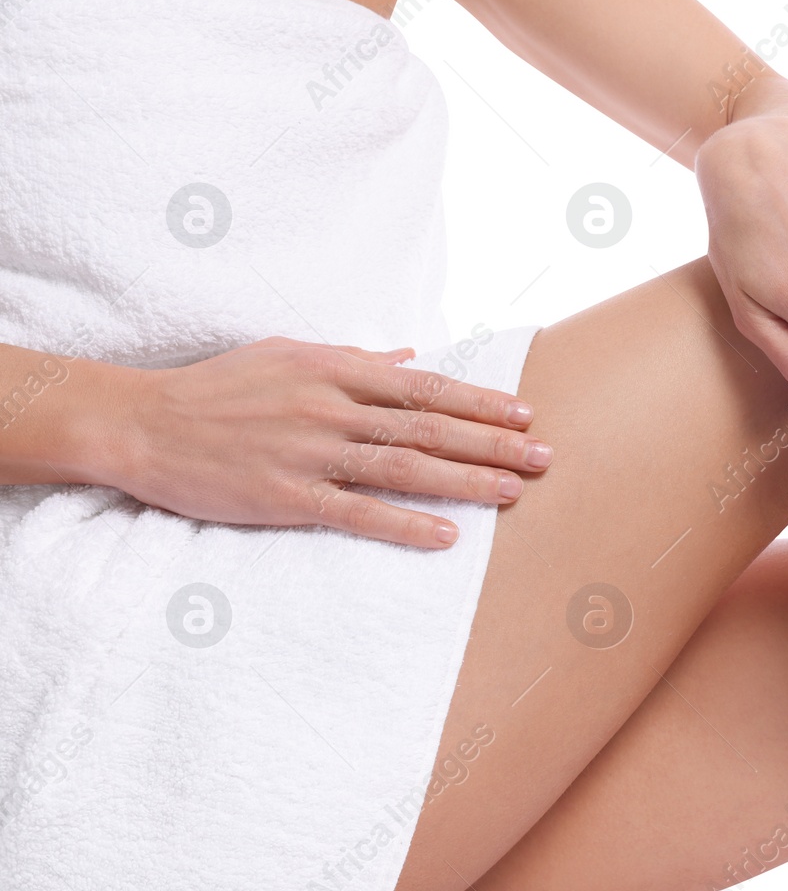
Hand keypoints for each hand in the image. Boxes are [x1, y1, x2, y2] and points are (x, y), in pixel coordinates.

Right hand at [100, 336, 550, 547]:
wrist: (141, 423)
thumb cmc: (217, 388)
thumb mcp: (287, 354)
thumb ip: (355, 359)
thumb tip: (411, 354)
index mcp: (335, 370)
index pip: (425, 386)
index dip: (480, 400)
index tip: (525, 413)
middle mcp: (331, 408)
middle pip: (429, 426)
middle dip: (493, 442)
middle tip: (544, 457)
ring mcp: (311, 453)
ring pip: (405, 467)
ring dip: (466, 480)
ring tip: (514, 492)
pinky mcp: (287, 497)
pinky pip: (358, 514)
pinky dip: (405, 524)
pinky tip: (446, 536)